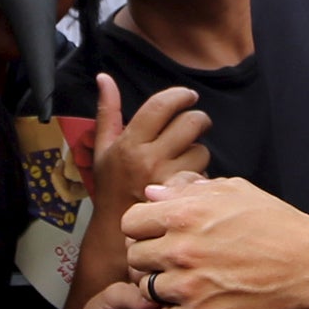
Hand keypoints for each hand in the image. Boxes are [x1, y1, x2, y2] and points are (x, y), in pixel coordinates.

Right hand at [93, 76, 209, 232]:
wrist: (116, 230)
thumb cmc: (111, 186)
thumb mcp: (104, 147)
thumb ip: (108, 110)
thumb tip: (104, 78)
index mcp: (129, 143)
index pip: (161, 105)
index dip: (179, 95)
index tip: (187, 96)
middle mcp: (149, 159)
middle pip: (189, 123)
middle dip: (198, 119)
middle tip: (196, 123)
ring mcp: (168, 179)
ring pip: (201, 149)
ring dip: (198, 150)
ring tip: (186, 157)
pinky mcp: (182, 196)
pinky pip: (204, 174)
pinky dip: (200, 174)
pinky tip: (188, 179)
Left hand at [123, 177, 308, 308]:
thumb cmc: (276, 224)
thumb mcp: (234, 191)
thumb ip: (188, 190)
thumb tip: (153, 193)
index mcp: (184, 214)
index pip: (131, 223)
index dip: (142, 228)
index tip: (157, 235)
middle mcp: (179, 249)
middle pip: (134, 257)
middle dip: (149, 258)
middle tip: (170, 262)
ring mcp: (187, 286)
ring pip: (146, 290)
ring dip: (160, 288)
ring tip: (184, 284)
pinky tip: (192, 306)